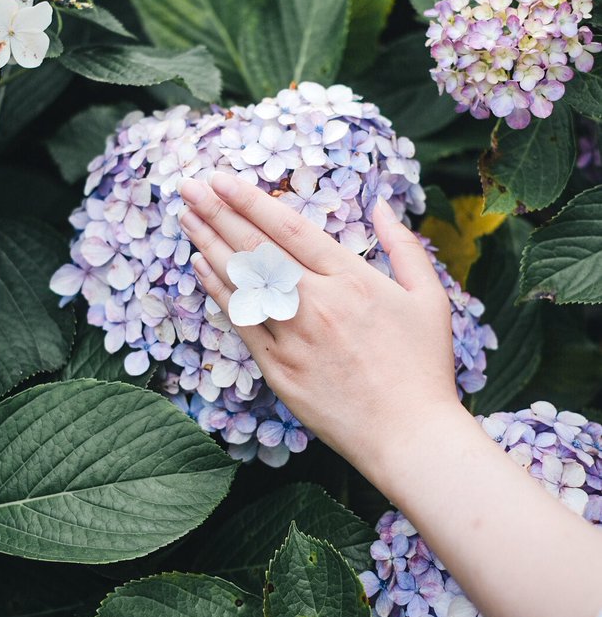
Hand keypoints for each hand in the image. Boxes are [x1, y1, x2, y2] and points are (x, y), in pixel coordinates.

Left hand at [178, 170, 461, 480]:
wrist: (409, 436)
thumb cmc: (425, 368)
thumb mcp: (429, 299)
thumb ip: (405, 247)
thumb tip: (382, 206)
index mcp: (353, 280)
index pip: (289, 228)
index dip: (251, 200)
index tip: (222, 179)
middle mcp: (317, 304)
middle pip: (256, 249)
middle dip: (218, 213)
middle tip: (189, 187)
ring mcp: (293, 339)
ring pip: (241, 283)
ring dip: (209, 246)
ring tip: (186, 218)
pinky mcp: (278, 371)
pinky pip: (241, 323)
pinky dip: (219, 292)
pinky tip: (202, 268)